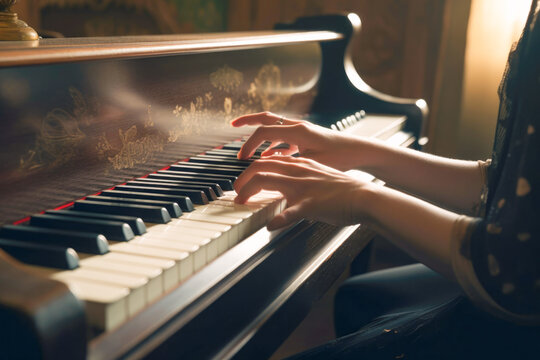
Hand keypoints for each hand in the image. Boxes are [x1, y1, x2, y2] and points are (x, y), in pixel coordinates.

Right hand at [231, 112, 363, 170]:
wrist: (360, 152)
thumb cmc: (341, 157)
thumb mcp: (313, 164)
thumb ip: (289, 167)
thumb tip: (268, 173)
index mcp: (297, 131)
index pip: (264, 132)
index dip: (249, 145)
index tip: (242, 159)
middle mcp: (298, 127)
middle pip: (266, 119)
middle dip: (248, 121)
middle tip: (232, 125)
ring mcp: (303, 131)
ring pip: (275, 127)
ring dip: (260, 134)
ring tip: (249, 146)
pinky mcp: (307, 137)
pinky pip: (284, 137)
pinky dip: (274, 144)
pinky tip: (269, 156)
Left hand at [234, 155, 373, 229]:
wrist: (363, 196)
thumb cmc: (342, 190)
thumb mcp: (316, 177)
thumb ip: (298, 180)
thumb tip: (284, 190)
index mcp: (299, 165)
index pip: (266, 161)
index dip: (249, 172)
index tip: (242, 184)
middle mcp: (298, 172)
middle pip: (259, 167)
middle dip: (242, 179)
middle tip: (236, 193)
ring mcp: (304, 187)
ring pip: (268, 180)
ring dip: (249, 191)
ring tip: (241, 202)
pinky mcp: (312, 204)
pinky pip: (291, 212)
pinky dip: (278, 220)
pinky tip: (271, 227)